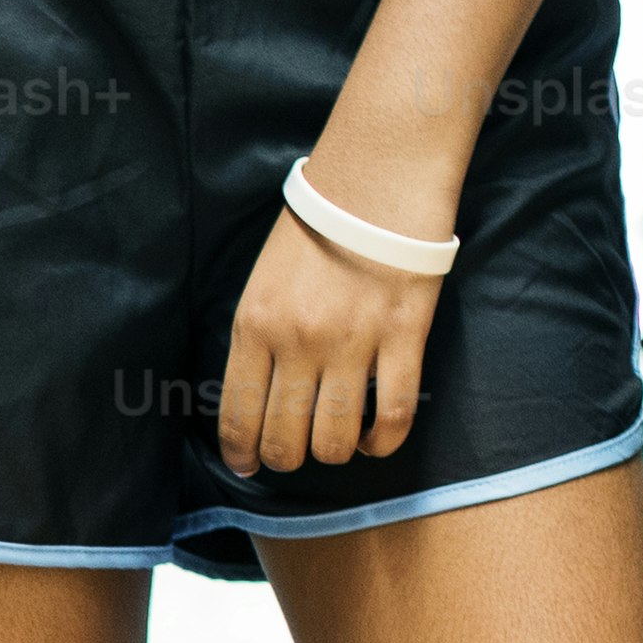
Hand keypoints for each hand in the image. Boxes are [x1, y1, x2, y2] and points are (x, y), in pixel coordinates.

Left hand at [215, 189, 447, 480]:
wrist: (376, 176)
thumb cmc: (316, 227)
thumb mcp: (262, 281)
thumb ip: (257, 339)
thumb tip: (255, 400)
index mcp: (255, 324)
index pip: (238, 415)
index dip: (241, 453)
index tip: (248, 465)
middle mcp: (299, 341)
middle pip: (285, 440)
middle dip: (285, 458)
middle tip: (296, 451)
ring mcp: (353, 343)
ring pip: (334, 440)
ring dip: (333, 454)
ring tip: (337, 441)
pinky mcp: (403, 337)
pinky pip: (392, 416)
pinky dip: (380, 442)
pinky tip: (373, 438)